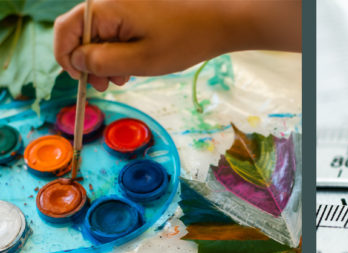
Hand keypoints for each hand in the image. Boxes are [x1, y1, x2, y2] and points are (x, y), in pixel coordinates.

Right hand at [54, 0, 300, 90]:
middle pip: (80, 34)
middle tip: (105, 86)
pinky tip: (132, 68)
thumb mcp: (140, 60)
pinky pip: (115, 34)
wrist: (218, 24)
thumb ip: (102, 62)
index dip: (66, 57)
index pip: (66, 30)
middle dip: (88, 63)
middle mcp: (110, 4)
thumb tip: (76, 61)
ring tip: (123, 79)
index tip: (79, 81)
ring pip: (98, 36)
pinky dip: (118, 53)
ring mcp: (123, 9)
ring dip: (104, 61)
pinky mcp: (135, 14)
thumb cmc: (183, 41)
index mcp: (106, 9)